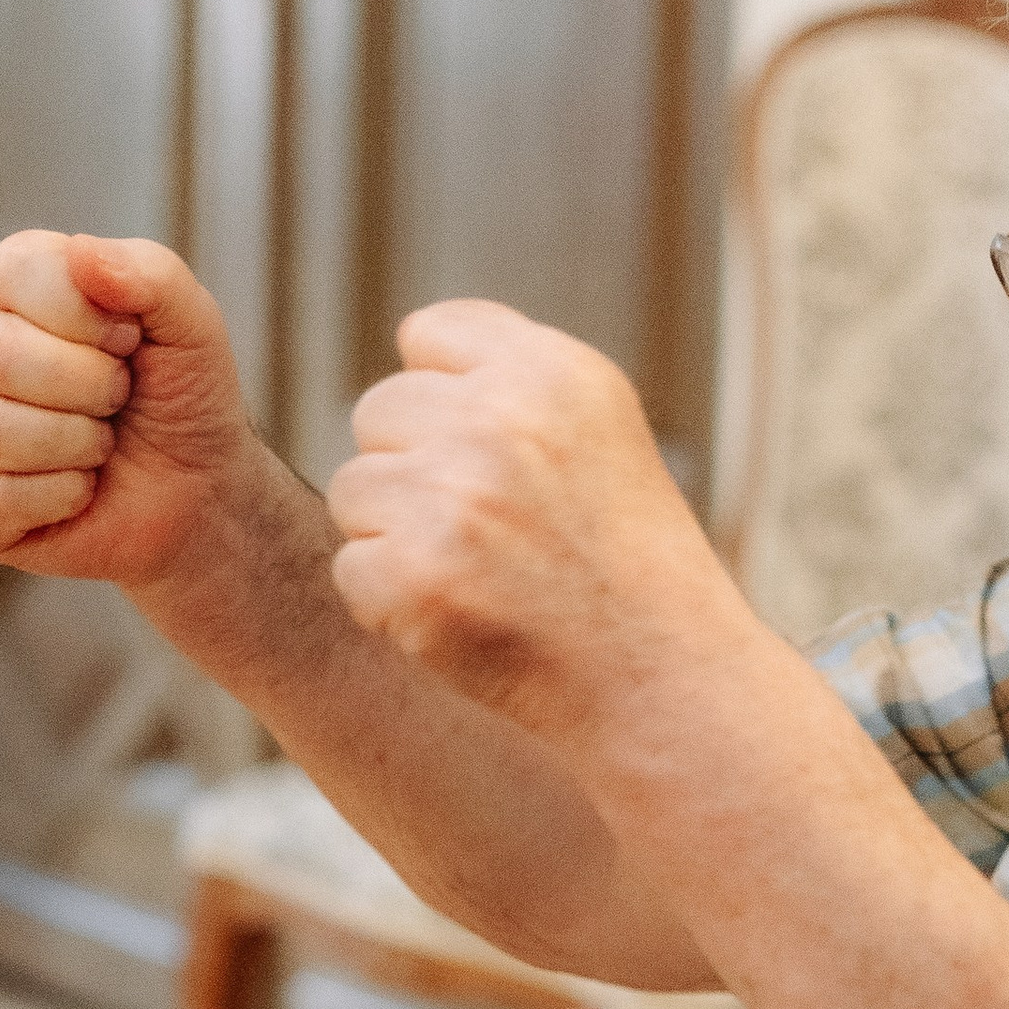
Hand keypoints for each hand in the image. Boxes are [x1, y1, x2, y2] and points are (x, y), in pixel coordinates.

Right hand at [0, 230, 256, 593]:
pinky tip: (80, 487)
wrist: (200, 495)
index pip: (15, 270)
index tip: (130, 339)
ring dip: (77, 443)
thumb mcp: (192, 327)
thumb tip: (80, 249)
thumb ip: (151, 274)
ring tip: (100, 444)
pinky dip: (61, 496)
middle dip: (88, 385)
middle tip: (119, 398)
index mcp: (18, 290)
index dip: (86, 312)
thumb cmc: (184, 400)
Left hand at [324, 301, 745, 737]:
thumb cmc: (621, 556)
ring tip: (480, 573)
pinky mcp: (413, 575)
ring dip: (397, 535)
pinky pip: (351, 565)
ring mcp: (454, 498)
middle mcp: (499, 420)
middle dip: (414, 466)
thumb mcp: (597, 426)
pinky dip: (391, 603)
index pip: (428, 333)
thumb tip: (409, 346)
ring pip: (354, 488)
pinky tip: (462, 616)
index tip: (493, 454)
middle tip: (489, 528)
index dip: (445, 397)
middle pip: (379, 410)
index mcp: (550, 370)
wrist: (657, 674)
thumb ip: (508, 375)